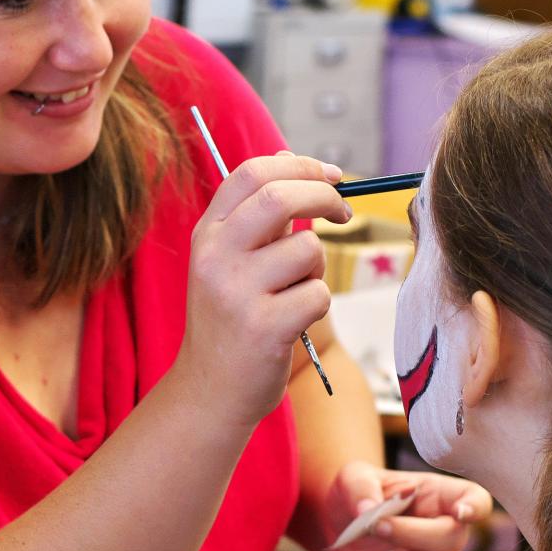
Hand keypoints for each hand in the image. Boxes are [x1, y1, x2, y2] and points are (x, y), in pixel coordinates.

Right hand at [170, 152, 350, 427]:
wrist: (210, 389)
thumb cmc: (231, 319)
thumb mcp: (229, 261)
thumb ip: (258, 216)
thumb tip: (295, 161)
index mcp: (207, 233)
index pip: (252, 173)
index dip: (300, 165)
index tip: (331, 175)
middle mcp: (215, 257)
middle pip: (281, 197)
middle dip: (325, 197)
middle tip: (343, 214)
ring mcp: (236, 292)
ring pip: (308, 250)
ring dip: (317, 270)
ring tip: (294, 292)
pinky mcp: (263, 327)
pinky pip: (318, 294)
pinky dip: (317, 304)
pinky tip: (293, 322)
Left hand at [315, 461, 492, 550]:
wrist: (335, 526)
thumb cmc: (354, 495)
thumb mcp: (351, 479)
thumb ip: (361, 488)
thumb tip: (368, 509)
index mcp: (437, 495)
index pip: (474, 498)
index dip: (475, 507)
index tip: (460, 513)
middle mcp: (444, 528)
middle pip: (455, 537)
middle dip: (417, 535)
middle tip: (379, 527)